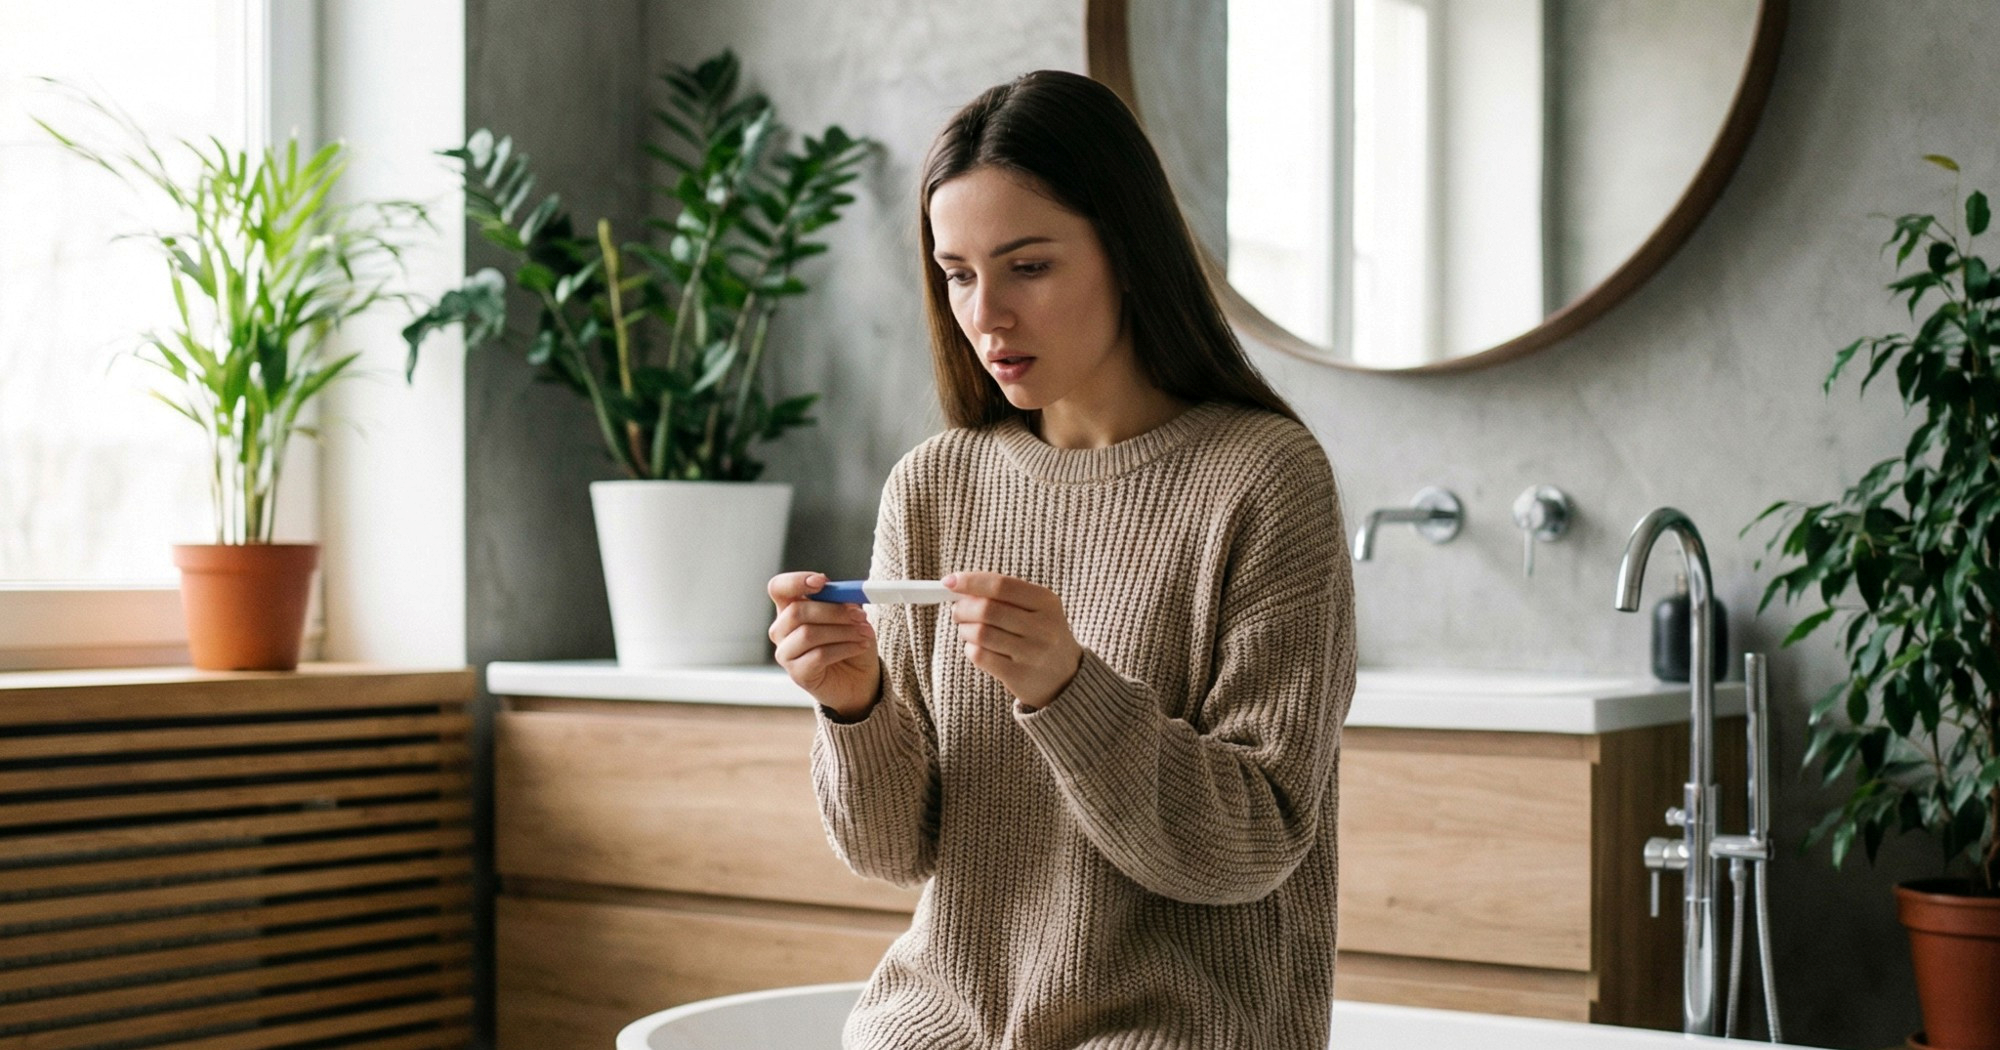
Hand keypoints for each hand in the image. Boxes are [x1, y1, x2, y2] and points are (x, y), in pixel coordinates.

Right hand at [769, 572, 881, 719]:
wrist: (859, 678)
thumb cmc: (851, 642)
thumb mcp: (850, 615)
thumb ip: (842, 601)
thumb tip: (845, 592)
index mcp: (790, 607)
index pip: (779, 588)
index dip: (796, 581)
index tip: (822, 582)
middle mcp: (782, 630)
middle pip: (796, 611)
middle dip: (833, 611)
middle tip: (860, 615)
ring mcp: (786, 653)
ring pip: (808, 634)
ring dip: (843, 631)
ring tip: (864, 633)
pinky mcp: (797, 674)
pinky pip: (818, 655)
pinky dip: (844, 648)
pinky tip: (860, 646)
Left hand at [944, 572, 1082, 709]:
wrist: (1065, 677)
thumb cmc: (1040, 633)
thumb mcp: (1035, 608)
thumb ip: (1002, 594)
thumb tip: (958, 585)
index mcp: (1047, 602)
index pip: (1001, 585)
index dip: (971, 581)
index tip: (949, 582)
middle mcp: (1043, 627)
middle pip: (987, 610)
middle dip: (963, 608)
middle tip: (957, 612)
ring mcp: (1032, 653)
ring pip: (980, 633)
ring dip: (965, 630)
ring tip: (968, 630)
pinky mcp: (1019, 675)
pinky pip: (980, 656)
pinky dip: (970, 648)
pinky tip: (976, 647)